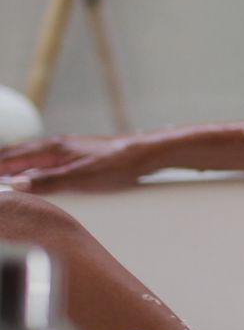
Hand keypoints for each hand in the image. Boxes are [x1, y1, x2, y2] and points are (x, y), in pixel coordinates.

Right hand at [0, 134, 149, 192]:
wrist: (144, 153)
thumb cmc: (116, 164)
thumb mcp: (81, 178)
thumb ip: (48, 181)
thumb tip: (16, 184)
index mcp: (52, 149)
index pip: (12, 159)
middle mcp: (55, 145)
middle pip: (16, 153)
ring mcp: (65, 148)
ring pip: (28, 154)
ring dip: (10, 161)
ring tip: (1, 171)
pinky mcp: (75, 153)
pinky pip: (41, 157)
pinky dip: (26, 163)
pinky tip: (30, 170)